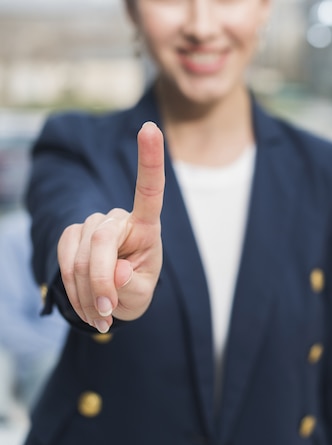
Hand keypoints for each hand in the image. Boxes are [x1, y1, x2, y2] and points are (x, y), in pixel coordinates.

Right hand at [57, 122, 164, 332]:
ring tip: (100, 312)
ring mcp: (93, 224)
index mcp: (147, 226)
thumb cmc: (134, 290)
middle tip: (106, 311)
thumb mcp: (140, 295)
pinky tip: (85, 305)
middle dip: (100, 279)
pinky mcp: (72, 234)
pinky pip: (64, 258)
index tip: (149, 127)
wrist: (113, 299)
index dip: (149, 159)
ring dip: (85, 289)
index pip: (150, 190)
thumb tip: (113, 273)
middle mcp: (120, 218)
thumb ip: (129, 284)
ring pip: (80, 252)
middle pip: (102, 239)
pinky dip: (71, 286)